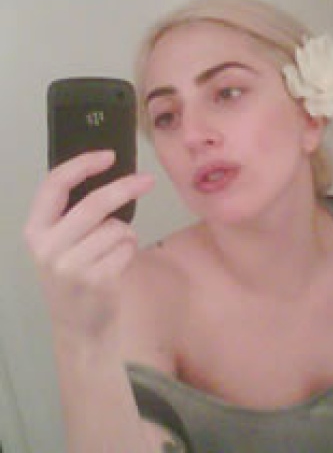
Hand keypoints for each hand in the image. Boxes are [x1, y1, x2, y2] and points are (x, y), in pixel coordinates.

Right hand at [23, 150, 153, 344]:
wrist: (80, 327)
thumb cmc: (76, 276)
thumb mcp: (61, 244)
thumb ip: (74, 214)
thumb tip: (111, 174)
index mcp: (35, 230)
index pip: (54, 185)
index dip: (82, 164)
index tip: (108, 155)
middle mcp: (48, 247)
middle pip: (95, 203)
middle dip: (126, 187)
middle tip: (147, 180)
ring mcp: (70, 265)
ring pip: (117, 227)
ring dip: (126, 233)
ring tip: (113, 250)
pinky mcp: (95, 279)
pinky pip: (127, 247)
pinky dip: (130, 250)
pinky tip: (117, 265)